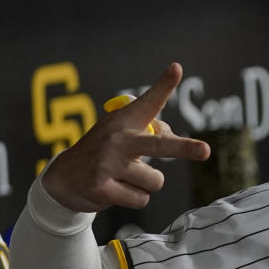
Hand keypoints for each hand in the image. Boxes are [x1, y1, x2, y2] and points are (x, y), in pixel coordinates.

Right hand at [41, 63, 210, 212]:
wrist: (63, 178)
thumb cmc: (105, 152)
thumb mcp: (122, 134)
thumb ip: (151, 133)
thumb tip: (180, 141)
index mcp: (124, 121)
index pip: (148, 102)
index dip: (164, 85)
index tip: (176, 69)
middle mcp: (117, 140)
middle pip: (158, 146)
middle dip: (184, 148)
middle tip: (206, 150)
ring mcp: (108, 164)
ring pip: (155, 181)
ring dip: (146, 183)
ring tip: (125, 176)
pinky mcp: (102, 188)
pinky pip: (141, 198)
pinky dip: (135, 197)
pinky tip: (116, 189)